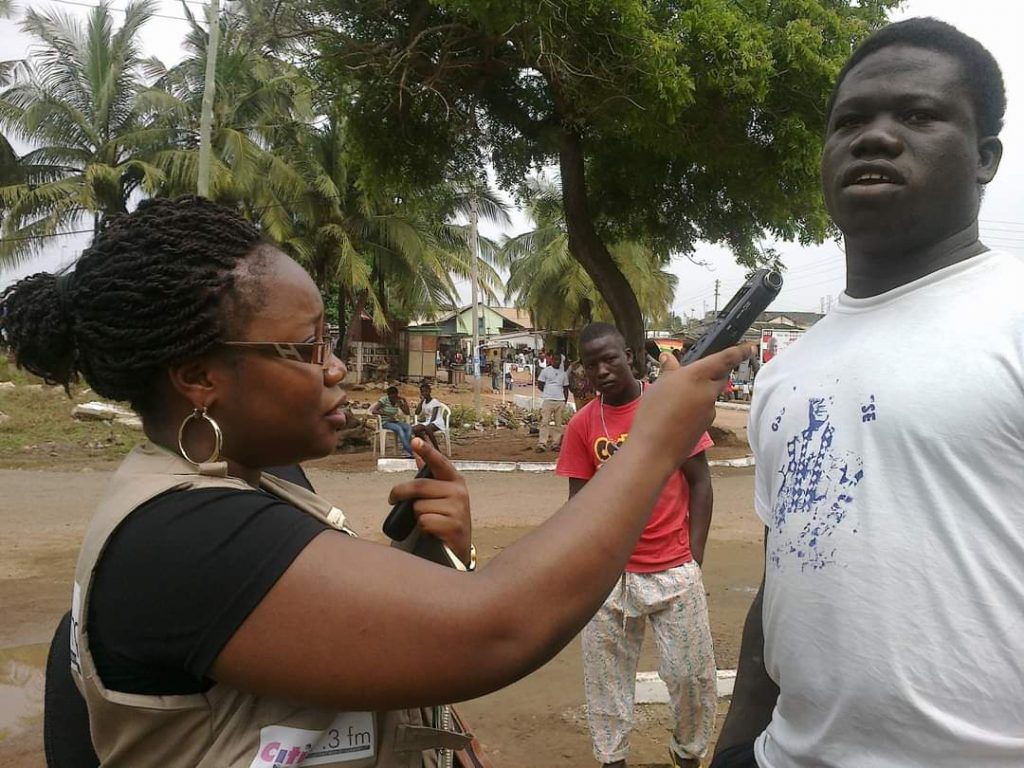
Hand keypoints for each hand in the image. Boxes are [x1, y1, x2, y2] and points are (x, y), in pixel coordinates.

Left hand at [387, 438, 471, 564]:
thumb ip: (429, 474)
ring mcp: (458, 509)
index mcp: (454, 479)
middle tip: (393, 499)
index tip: (415, 441)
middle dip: (400, 493)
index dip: (427, 451)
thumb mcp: (440, 494)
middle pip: (419, 486)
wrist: (457, 548)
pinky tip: (432, 530)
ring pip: (419, 507)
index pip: (439, 462)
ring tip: (429, 520)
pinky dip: (423, 528)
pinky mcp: (454, 526)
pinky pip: (425, 522)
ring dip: (417, 516)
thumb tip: (417, 451)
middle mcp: (459, 491)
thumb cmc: (446, 517)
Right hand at [630, 344, 754, 466]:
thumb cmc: (653, 414)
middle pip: (719, 377)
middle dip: (712, 374)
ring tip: (673, 400)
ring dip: (698, 393)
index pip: (725, 359)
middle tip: (694, 374)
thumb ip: (669, 370)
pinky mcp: (706, 425)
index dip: (740, 351)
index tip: (751, 347)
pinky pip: (703, 411)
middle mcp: (708, 391)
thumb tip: (669, 359)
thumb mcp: (657, 386)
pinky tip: (676, 415)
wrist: (655, 449)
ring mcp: (709, 410)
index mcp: (698, 376)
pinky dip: (694, 409)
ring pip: (709, 395)